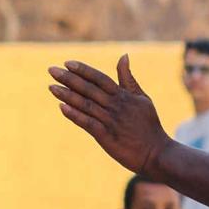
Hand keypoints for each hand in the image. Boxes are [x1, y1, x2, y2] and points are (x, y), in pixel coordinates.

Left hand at [49, 55, 168, 173]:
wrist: (157, 152)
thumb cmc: (149, 125)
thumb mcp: (141, 98)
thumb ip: (128, 78)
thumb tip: (124, 55)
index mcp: (123, 96)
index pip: (100, 78)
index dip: (83, 70)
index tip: (67, 63)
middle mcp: (116, 106)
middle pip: (89, 89)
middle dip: (69, 79)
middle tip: (51, 70)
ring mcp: (111, 121)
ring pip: (86, 105)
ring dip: (67, 95)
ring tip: (51, 87)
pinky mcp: (107, 137)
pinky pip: (88, 124)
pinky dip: (75, 115)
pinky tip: (62, 108)